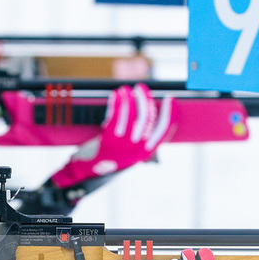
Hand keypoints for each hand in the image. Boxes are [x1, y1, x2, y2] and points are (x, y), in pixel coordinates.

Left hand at [50, 83, 172, 188]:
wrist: (89, 171)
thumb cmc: (111, 157)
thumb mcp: (132, 150)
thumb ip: (142, 136)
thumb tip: (149, 109)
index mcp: (147, 152)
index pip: (165, 130)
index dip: (169, 112)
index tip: (169, 99)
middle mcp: (138, 149)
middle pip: (148, 118)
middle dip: (146, 99)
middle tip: (141, 88)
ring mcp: (123, 145)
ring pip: (131, 114)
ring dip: (129, 98)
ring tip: (126, 89)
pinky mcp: (109, 140)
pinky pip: (115, 116)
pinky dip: (116, 102)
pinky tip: (115, 95)